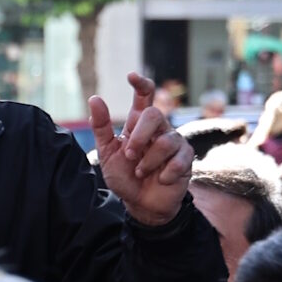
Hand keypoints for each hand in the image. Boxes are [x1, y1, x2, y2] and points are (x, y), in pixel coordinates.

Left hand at [88, 73, 192, 225]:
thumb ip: (102, 127)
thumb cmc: (124, 177)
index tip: (131, 77)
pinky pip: (179, 159)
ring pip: (166, 140)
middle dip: (139, 136)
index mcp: (139, 125)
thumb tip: (95, 98)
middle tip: (129, 154)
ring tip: (141, 172)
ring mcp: (175, 143)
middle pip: (154, 115)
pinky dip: (164, 173)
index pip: (144, 97)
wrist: (140, 204)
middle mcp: (159, 129)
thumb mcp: (107, 153)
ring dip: (148, 161)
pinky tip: (160, 179)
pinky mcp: (186, 159)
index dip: (140, 84)